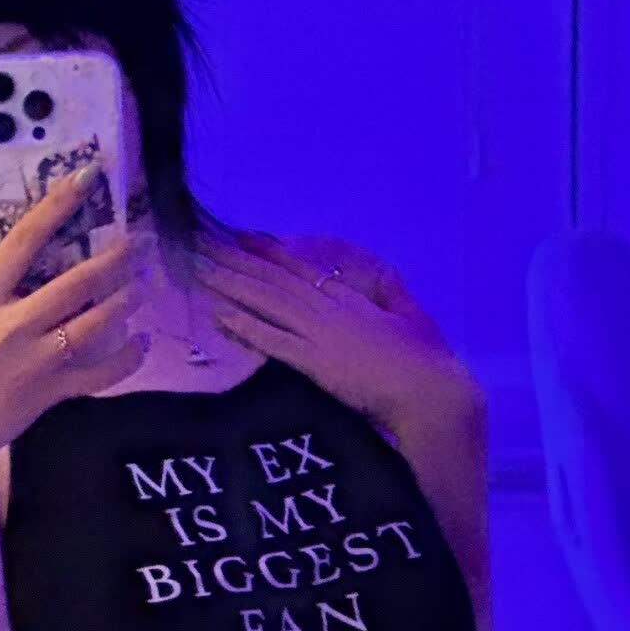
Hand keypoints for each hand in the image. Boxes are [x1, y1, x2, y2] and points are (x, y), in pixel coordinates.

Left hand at [192, 228, 481, 439]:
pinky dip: (245, 326)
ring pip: (266, 301)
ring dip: (229, 285)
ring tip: (197, 271)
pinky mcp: (315, 362)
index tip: (239, 237)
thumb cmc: (428, 362)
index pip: (300, 269)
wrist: (432, 392)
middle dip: (233, 261)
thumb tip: (387, 277)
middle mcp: (330, 310)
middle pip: (273, 279)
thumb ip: (395, 296)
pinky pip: (272, 340)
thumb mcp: (413, 319)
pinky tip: (218, 315)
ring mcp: (320, 334)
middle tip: (199, 245)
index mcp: (351, 300)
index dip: (268, 252)